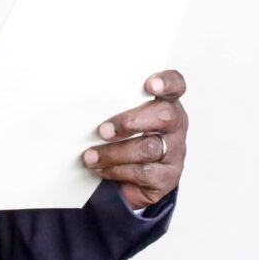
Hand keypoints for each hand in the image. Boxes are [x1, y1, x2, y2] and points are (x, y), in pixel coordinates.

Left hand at [82, 70, 186, 209]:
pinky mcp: (167, 176)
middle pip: (165, 116)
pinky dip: (117, 170)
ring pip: (149, 148)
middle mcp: (174, 125)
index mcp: (164, 102)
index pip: (176, 85)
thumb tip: (82, 100)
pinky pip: (143, 173)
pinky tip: (100, 169)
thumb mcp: (117, 115)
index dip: (167, 82)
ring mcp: (174, 151)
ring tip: (90, 156)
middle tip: (102, 130)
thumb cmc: (119, 136)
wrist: (126, 176)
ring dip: (114, 152)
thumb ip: (111, 105)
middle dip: (130, 122)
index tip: (150, 84)